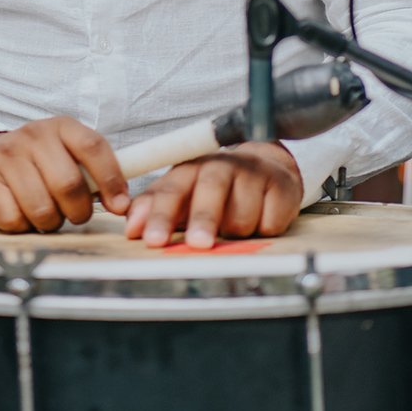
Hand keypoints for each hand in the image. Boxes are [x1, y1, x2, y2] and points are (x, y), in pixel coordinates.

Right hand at [0, 116, 130, 232]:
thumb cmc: (37, 164)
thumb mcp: (67, 155)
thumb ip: (95, 173)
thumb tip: (124, 205)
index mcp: (61, 127)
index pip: (94, 147)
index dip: (111, 179)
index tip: (120, 206)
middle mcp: (32, 135)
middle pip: (68, 184)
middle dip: (77, 211)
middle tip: (74, 215)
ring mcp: (4, 155)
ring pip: (40, 207)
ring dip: (49, 222)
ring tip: (45, 215)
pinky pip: (12, 217)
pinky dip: (21, 226)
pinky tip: (20, 215)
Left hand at [124, 142, 302, 248]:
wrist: (266, 169)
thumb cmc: (214, 188)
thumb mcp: (181, 193)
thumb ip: (153, 208)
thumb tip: (131, 228)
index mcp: (190, 168)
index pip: (171, 189)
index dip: (160, 214)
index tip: (152, 239)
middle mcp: (220, 166)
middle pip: (209, 190)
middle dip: (202, 218)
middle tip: (198, 244)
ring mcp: (252, 174)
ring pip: (241, 215)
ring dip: (236, 231)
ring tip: (235, 225)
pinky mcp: (281, 187)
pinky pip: (269, 222)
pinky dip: (262, 229)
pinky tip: (260, 220)